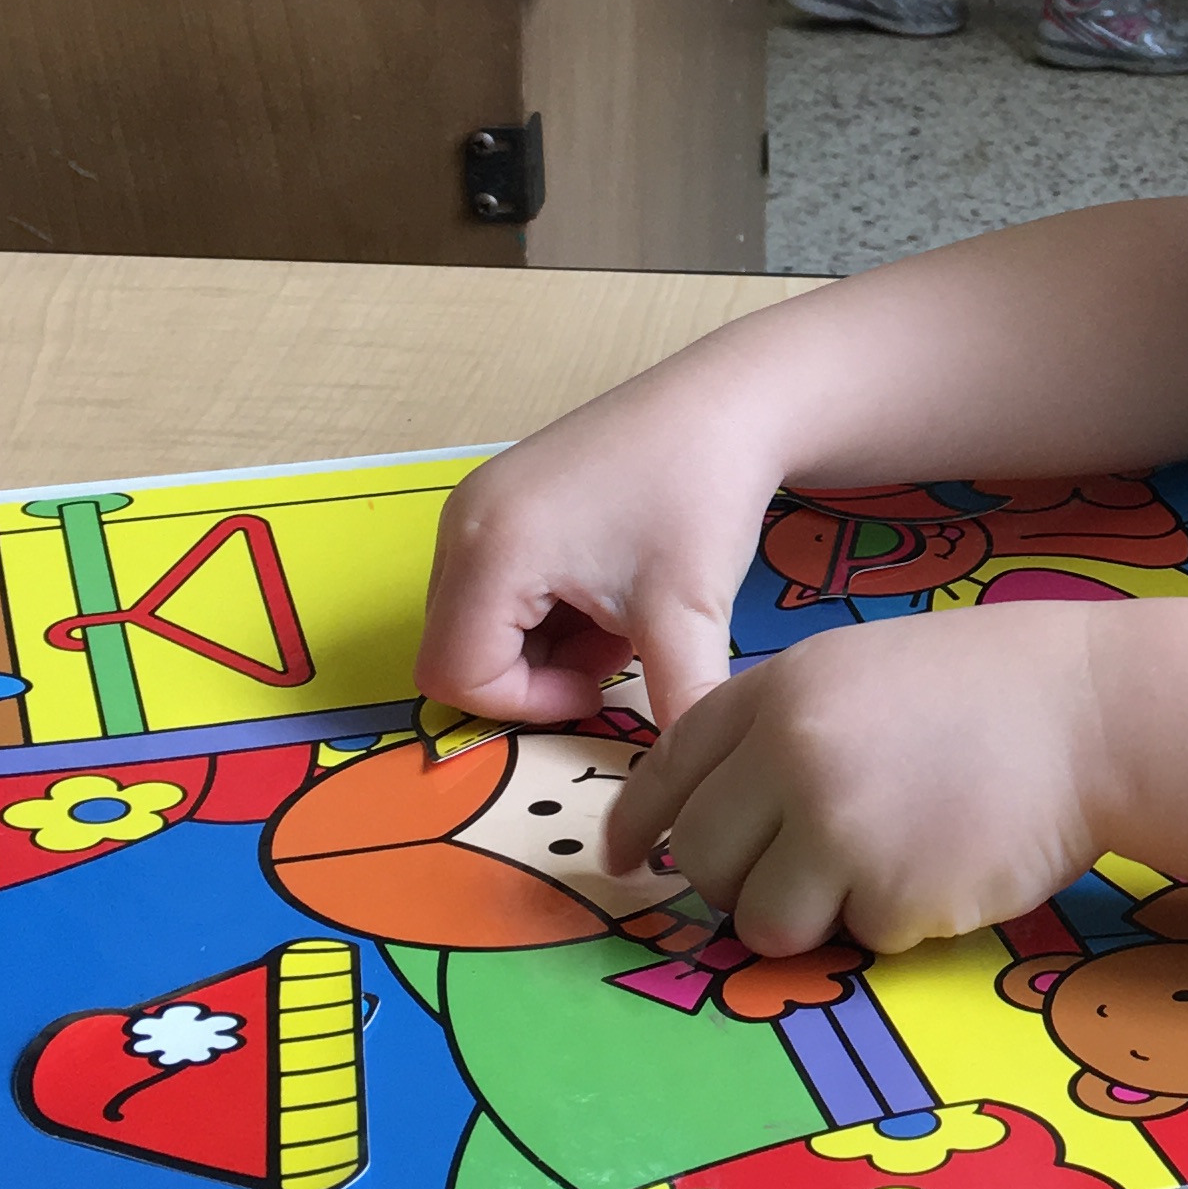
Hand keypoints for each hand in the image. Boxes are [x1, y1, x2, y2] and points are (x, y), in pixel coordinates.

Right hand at [417, 381, 783, 733]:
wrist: (730, 403)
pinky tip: (610, 586)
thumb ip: (680, 709)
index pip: (457, 676)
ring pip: (477, 622)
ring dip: (545, 644)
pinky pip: (493, 586)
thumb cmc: (704, 497)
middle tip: (618, 648)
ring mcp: (474, 506)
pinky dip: (546, 610)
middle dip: (537, 675)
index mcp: (491, 549)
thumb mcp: (691, 616)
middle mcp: (462, 522)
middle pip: (458, 650)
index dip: (528, 705)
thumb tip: (686, 785)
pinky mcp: (499, 498)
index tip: (604, 683)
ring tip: (621, 613)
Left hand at [605, 606, 1115, 958]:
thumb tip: (720, 811)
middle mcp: (792, 756)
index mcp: (781, 691)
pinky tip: (945, 867)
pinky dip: (894, 921)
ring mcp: (838, 828)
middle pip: (702, 860)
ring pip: (764, 921)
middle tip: (802, 874)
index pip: (670, 766)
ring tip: (884, 870)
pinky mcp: (892, 894)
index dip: (639, 822)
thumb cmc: (994, 690)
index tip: (623, 860)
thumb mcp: (865, 671)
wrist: (1102, 714)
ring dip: (812, 915)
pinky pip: (856, 939)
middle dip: (737, 883)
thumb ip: (786, 729)